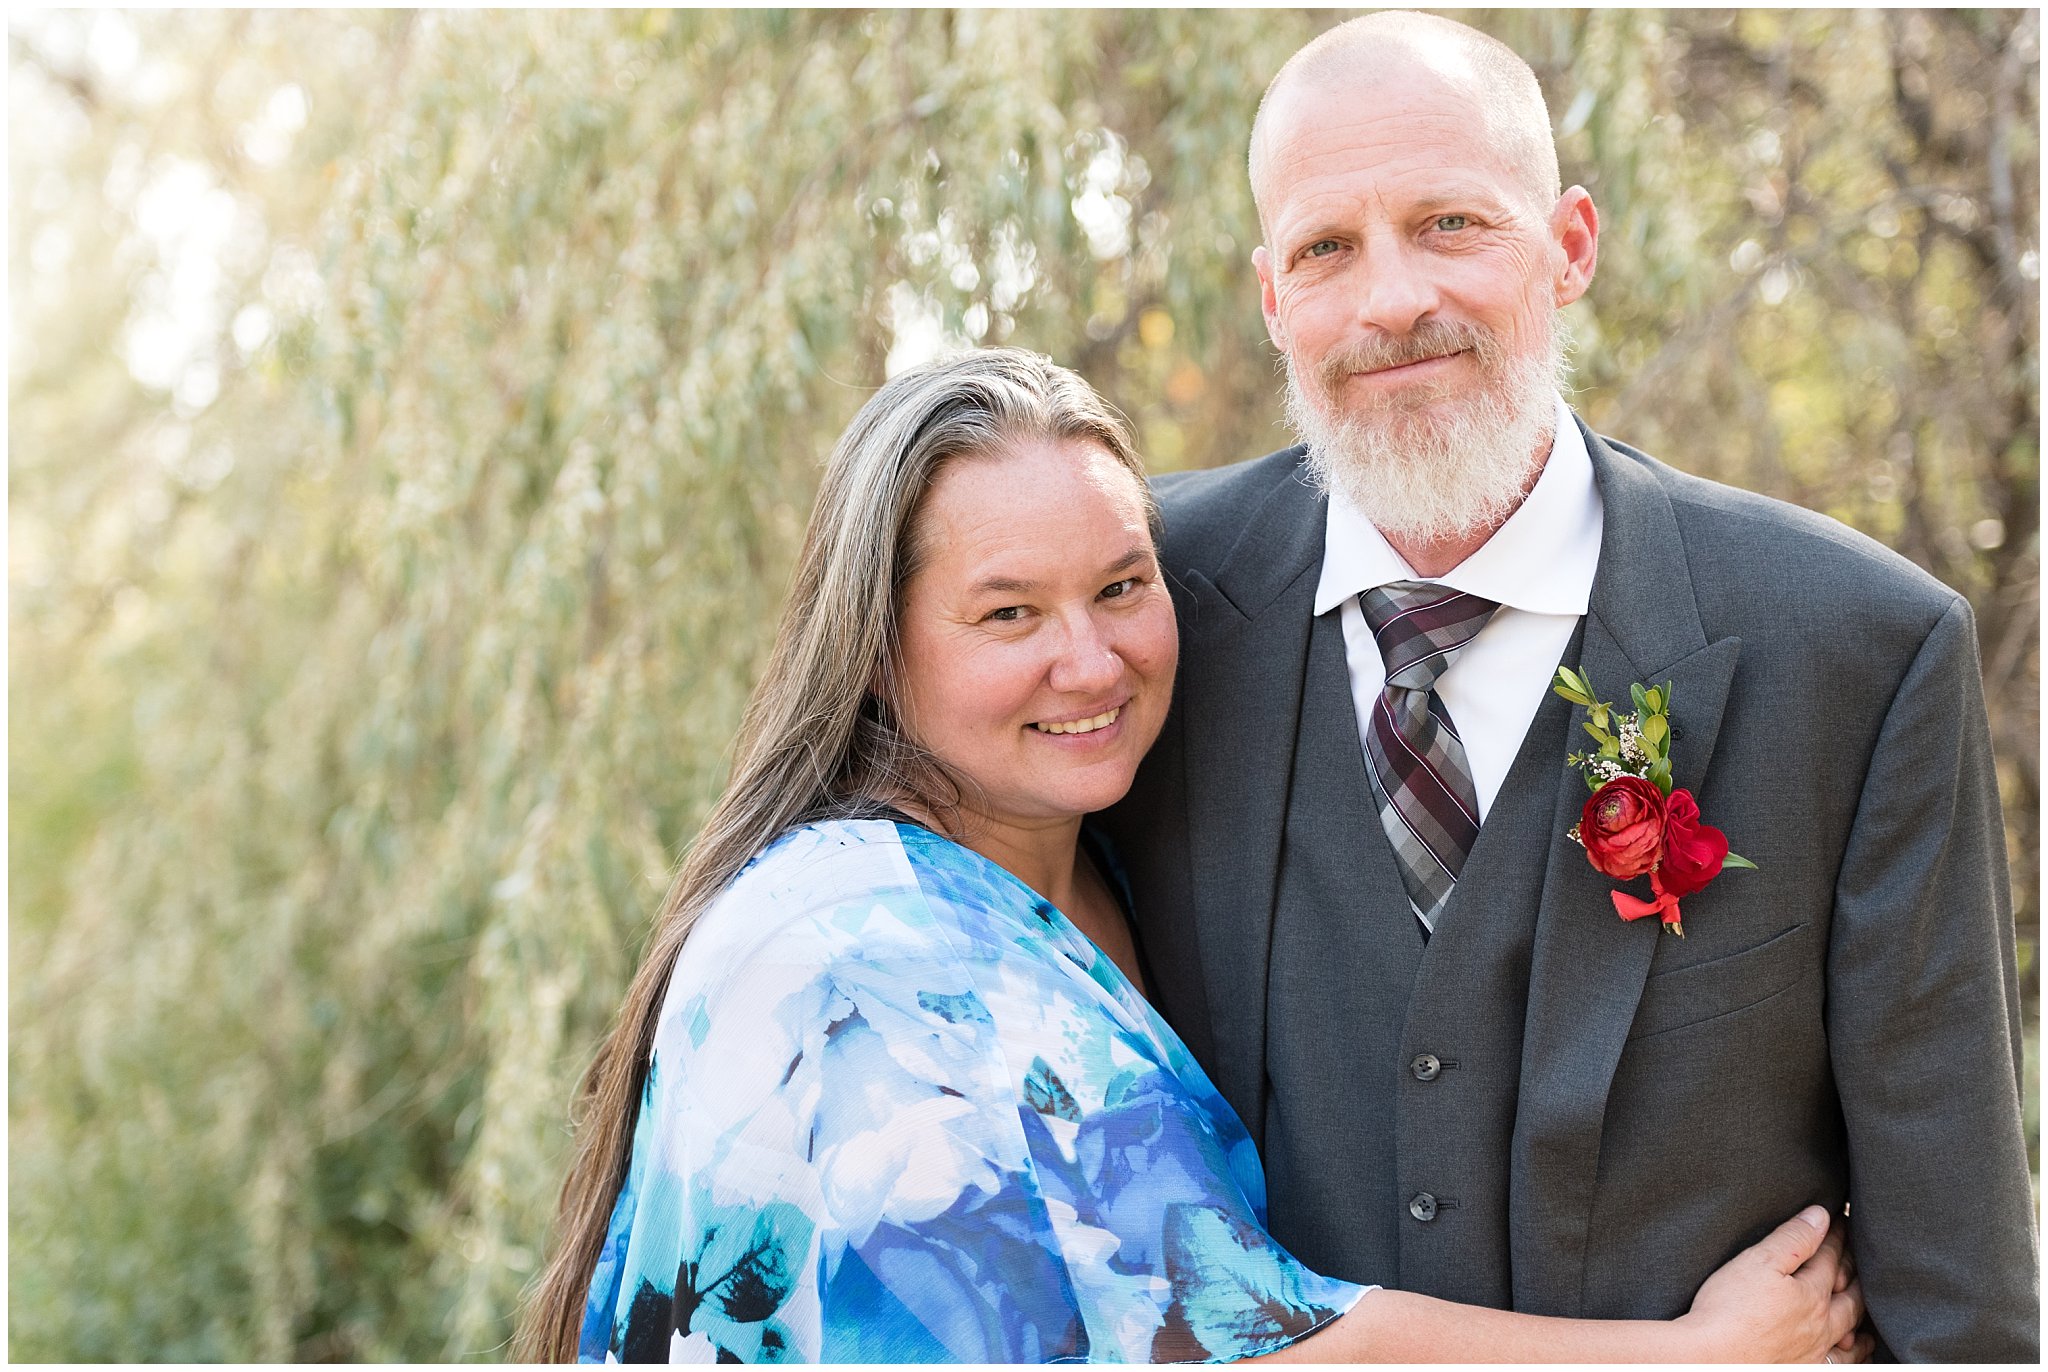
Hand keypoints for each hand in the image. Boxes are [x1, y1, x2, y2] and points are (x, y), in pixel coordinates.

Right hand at [1679, 1206, 1865, 1361]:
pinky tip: (1854, 1349)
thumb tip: (1821, 1216)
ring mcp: (1816, 1350)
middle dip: (1855, 1271)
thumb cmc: (1730, 1309)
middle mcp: (1822, 1324)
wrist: (1712, 1359)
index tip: (1840, 1219)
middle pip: (1850, 1294)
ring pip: (1851, 1330)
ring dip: (1860, 1313)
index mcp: (1812, 1293)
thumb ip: (1792, 1239)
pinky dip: (1856, 1353)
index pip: (1830, 1257)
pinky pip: (1842, 1362)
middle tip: (1857, 1255)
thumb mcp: (1758, 1261)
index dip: (1835, 1235)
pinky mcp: (1806, 1369)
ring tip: (1864, 1304)